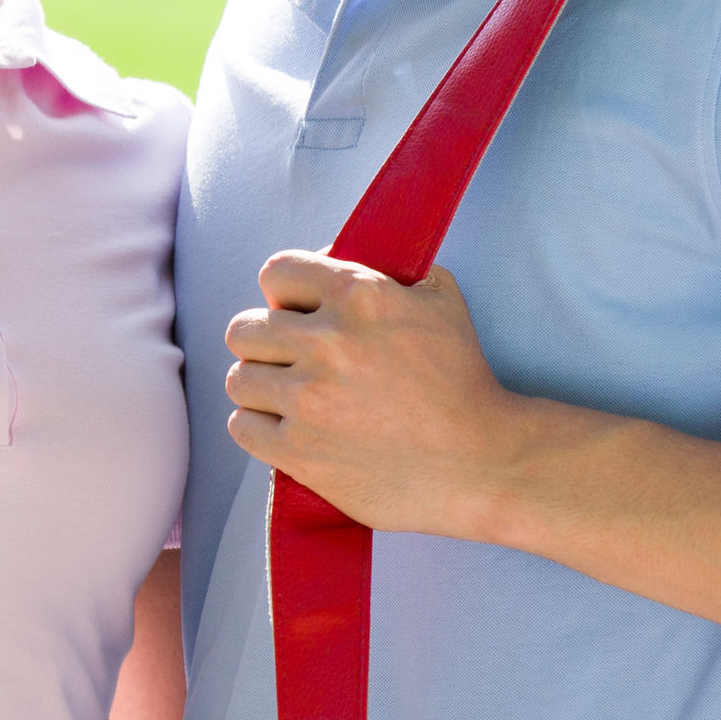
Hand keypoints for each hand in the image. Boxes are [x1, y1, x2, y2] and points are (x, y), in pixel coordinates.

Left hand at [221, 251, 529, 540]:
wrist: (481, 461)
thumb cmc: (463, 381)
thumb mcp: (441, 298)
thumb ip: (387, 270)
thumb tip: (337, 258)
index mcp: (359, 294)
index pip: (276, 272)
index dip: (285, 293)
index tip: (299, 314)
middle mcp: (327, 343)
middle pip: (244, 329)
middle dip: (265, 342)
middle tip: (292, 361)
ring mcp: (310, 401)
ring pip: (239, 379)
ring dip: (261, 387)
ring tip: (289, 398)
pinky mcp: (301, 452)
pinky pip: (242, 427)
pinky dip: (259, 427)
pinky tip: (287, 428)